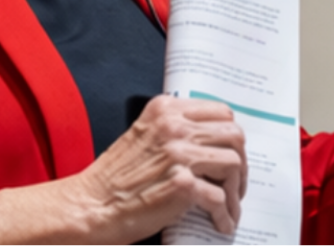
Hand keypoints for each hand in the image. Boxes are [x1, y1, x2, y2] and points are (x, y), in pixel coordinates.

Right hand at [74, 95, 247, 243]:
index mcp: (166, 110)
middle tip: (235, 183)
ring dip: (235, 190)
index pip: (220, 111)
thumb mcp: (145, 135)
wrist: (92, 205)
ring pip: (232, 164)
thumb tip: (211, 142)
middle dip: (241, 162)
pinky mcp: (181, 185)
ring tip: (230, 206)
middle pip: (233, 135)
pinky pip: (219, 199)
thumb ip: (174, 129)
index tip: (231, 154)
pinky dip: (225, 215)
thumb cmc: (116, 176)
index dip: (231, 137)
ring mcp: (179, 154)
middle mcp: (174, 126)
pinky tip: (221, 224)